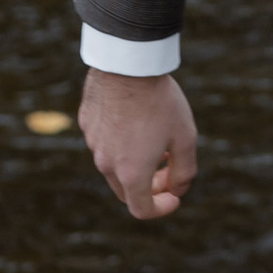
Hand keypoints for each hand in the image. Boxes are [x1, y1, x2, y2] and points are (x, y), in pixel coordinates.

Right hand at [81, 67, 199, 218]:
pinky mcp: (86, 122)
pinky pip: (103, 141)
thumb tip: (178, 189)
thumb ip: (184, 171)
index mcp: (131, 173)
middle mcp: (106, 163)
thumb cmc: (161, 102)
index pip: (141, 209)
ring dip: (135, 163)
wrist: (129, 63)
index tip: (175, 196)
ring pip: (113, 165)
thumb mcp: (185, 138)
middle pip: (126, 191)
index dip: (161, 208)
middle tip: (169, 168)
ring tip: (157, 139)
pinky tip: (136, 118)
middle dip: (149, 187)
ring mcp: (93, 142)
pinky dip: (121, 141)